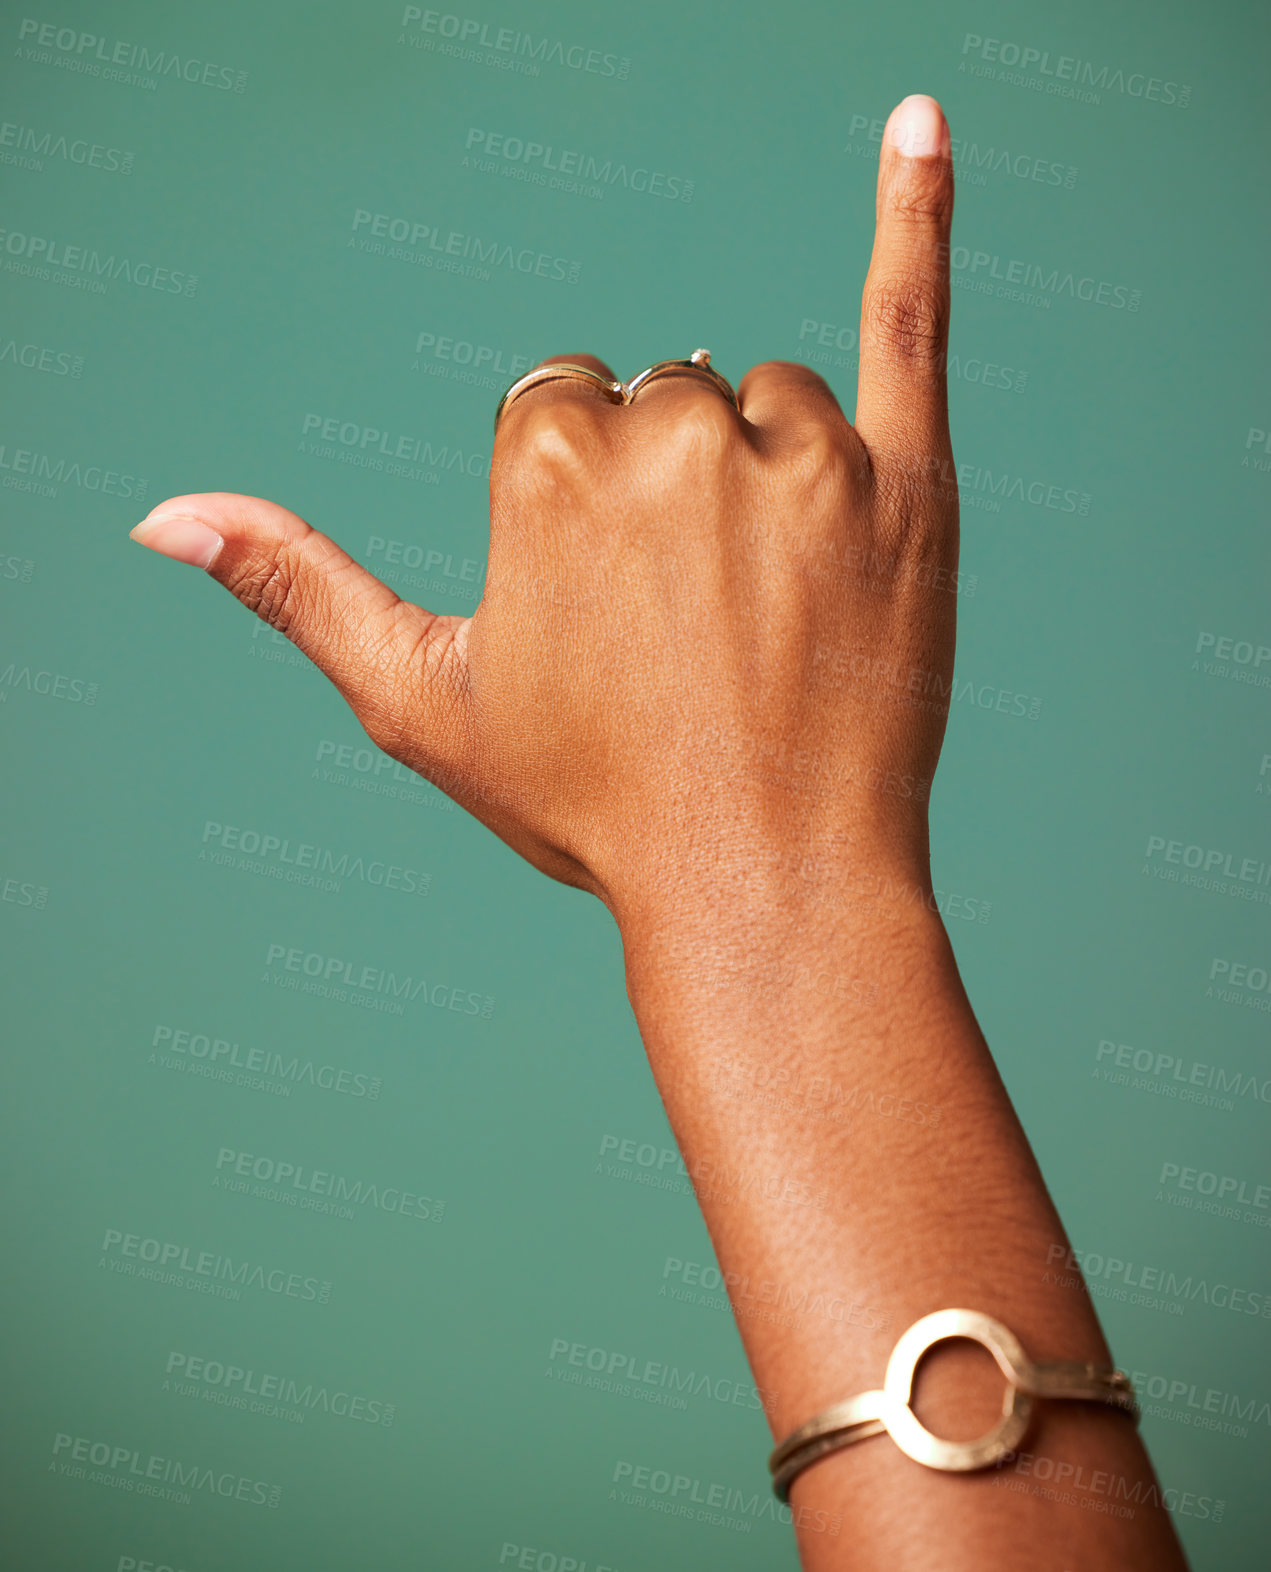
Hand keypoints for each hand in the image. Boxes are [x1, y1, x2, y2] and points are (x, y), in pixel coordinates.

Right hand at [131, 95, 956, 926]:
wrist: (767, 885)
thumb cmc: (593, 802)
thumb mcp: (421, 703)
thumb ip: (299, 586)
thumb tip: (167, 514)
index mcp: (543, 466)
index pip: (560, 415)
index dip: (580, 517)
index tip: (609, 609)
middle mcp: (668, 435)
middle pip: (659, 403)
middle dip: (666, 496)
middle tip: (694, 634)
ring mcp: (798, 455)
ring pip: (764, 405)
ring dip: (760, 476)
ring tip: (767, 617)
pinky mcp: (906, 480)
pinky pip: (908, 318)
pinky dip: (916, 211)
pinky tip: (917, 118)